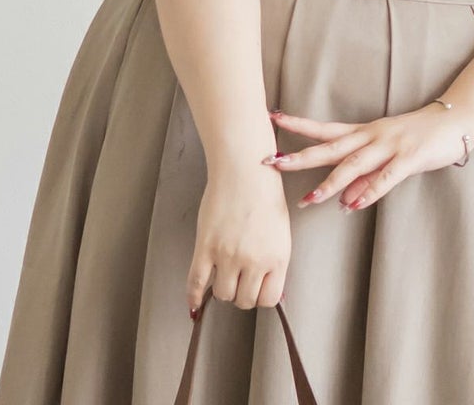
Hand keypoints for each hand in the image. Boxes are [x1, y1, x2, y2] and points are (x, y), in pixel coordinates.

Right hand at [186, 166, 290, 315]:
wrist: (245, 171)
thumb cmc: (265, 195)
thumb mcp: (280, 231)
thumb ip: (274, 261)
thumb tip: (268, 289)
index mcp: (277, 257)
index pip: (269, 299)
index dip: (261, 297)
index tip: (256, 290)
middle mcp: (254, 261)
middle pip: (244, 300)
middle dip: (241, 294)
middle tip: (239, 282)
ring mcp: (228, 255)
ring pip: (222, 294)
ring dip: (222, 290)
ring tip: (224, 276)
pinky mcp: (206, 247)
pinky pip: (196, 282)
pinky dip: (193, 296)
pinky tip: (194, 302)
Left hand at [262, 104, 472, 211]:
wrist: (455, 121)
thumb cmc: (419, 137)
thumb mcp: (387, 154)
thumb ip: (364, 176)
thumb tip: (340, 200)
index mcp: (364, 132)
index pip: (325, 129)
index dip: (298, 125)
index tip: (272, 119)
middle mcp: (372, 136)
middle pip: (330, 147)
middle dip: (300, 156)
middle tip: (272, 162)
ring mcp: (390, 146)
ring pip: (354, 164)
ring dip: (331, 183)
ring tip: (309, 199)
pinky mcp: (410, 158)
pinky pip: (386, 177)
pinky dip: (369, 192)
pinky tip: (353, 206)